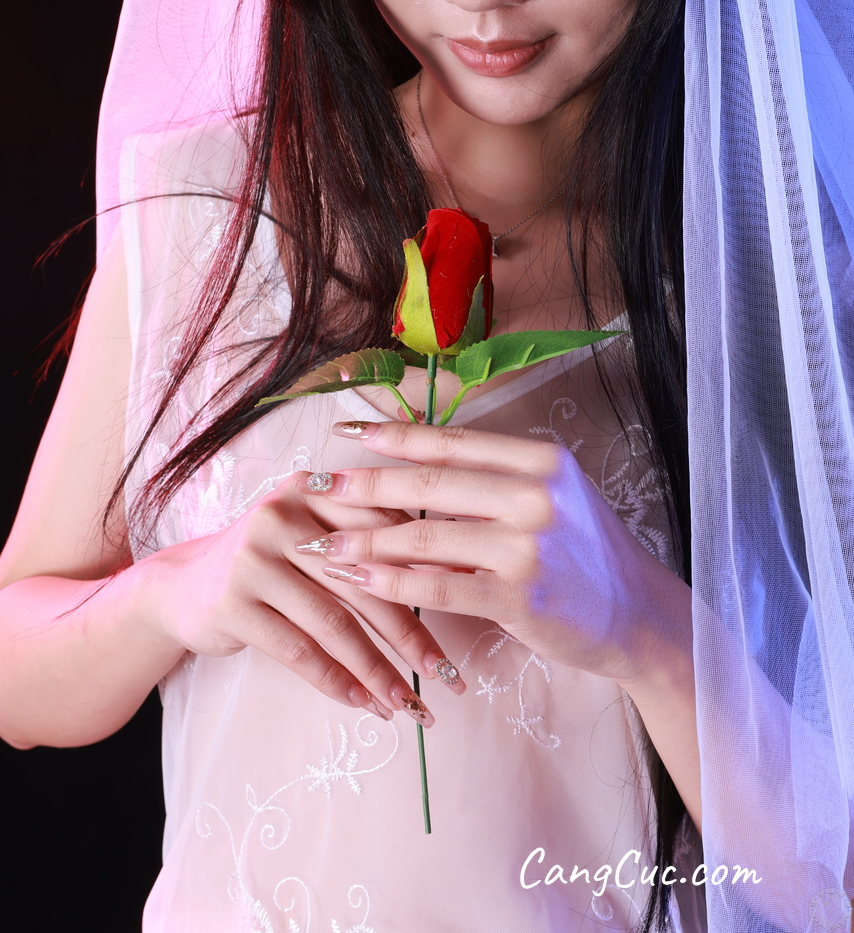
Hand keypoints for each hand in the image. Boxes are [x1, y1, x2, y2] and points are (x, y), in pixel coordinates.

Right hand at [139, 472, 465, 725]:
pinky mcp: (234, 602)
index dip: (427, 570)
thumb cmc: (270, 562)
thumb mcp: (313, 536)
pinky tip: (360, 702)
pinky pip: (298, 649)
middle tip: (445, 674)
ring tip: (406, 702)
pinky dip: (334, 680)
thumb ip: (366, 541)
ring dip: (375, 669)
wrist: (182, 585)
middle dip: (410, 634)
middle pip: (365, 580)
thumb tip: (450, 574)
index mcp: (315, 489)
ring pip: (333, 623)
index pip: (384, 529)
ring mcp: (255, 557)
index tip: (467, 609)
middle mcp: (284, 514)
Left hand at [294, 420, 689, 686]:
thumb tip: (411, 466)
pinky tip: (358, 577)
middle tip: (315, 484)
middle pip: (428, 482)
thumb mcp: (553, 497)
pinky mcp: (519, 597)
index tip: (346, 432)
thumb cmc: (587, 553)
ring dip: (365, 539)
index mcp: (541, 460)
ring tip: (324, 543)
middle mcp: (536, 494)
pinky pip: (437, 585)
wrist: (638, 616)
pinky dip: (391, 581)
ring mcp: (528, 546)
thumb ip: (494, 481)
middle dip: (363, 484)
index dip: (393, 435)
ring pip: (424, 535)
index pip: (451, 441)